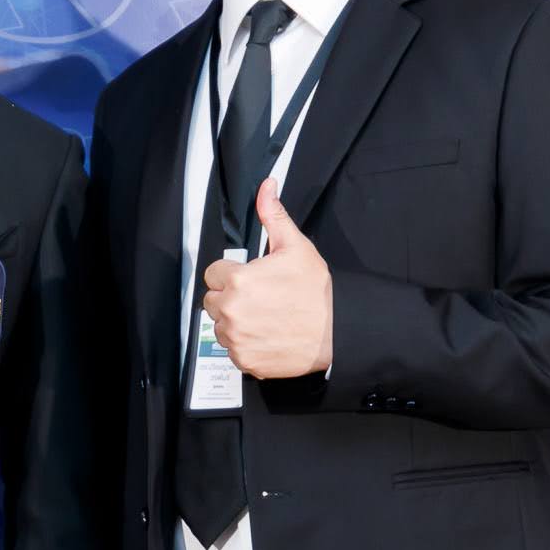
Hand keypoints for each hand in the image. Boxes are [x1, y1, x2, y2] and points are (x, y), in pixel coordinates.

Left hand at [198, 179, 333, 377]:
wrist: (337, 333)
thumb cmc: (317, 293)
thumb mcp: (297, 248)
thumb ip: (274, 217)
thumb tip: (266, 189)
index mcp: (238, 280)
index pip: (213, 273)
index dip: (232, 273)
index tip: (250, 278)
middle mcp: (232, 311)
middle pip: (213, 300)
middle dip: (230, 297)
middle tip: (259, 298)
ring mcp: (236, 339)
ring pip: (220, 326)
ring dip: (235, 321)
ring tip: (264, 316)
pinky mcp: (244, 360)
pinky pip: (232, 350)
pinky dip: (245, 345)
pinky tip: (267, 334)